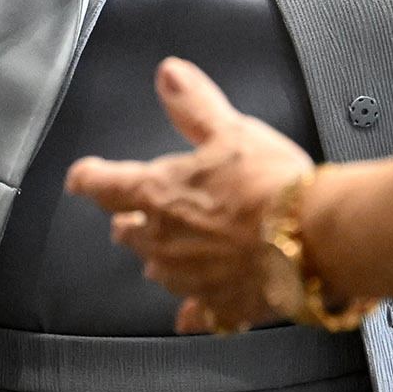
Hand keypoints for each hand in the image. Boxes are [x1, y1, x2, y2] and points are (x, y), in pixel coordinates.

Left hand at [65, 58, 313, 334]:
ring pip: (159, 271)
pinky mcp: (219, 306)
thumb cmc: (268, 182)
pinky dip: (192, 312)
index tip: (79, 178)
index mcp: (156, 194)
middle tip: (132, 216)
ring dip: (161, 259)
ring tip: (169, 254)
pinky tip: (190, 318)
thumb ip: (193, 105)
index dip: (89, 178)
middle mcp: (162, 241)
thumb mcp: (230, 130)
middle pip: (130, 233)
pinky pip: (196, 313)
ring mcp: (188, 279)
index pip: (105, 185)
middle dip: (130, 222)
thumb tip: (166, 73)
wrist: (313, 239)